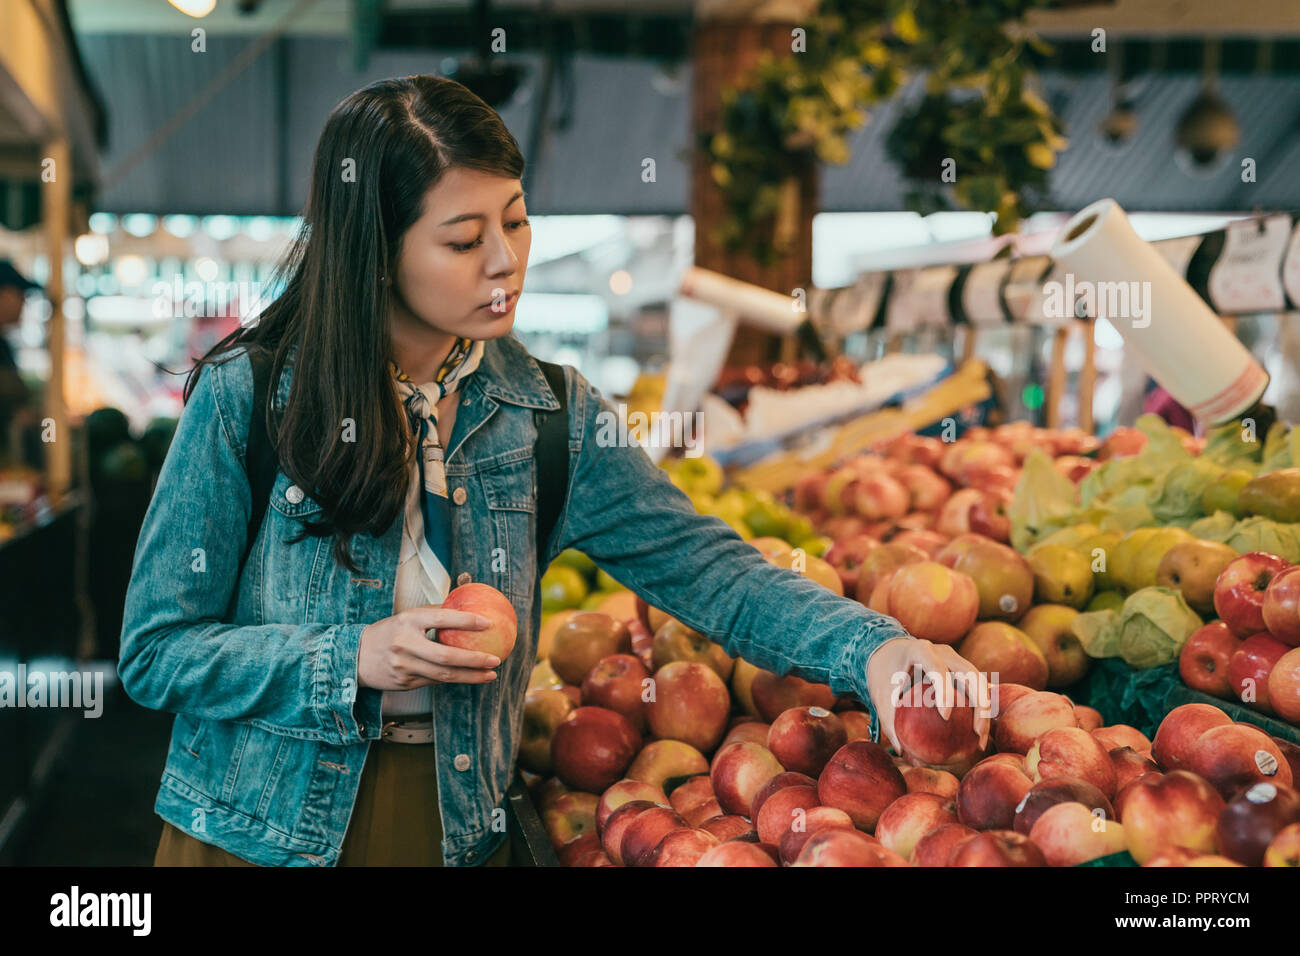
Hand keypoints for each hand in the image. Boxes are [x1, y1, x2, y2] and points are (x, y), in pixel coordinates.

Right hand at [357, 604, 500, 689]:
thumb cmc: (389, 632)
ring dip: (470, 676)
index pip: (442, 619)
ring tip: (491, 674)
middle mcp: (405, 644)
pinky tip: (471, 677)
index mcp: (408, 621)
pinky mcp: (404, 683)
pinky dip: (454, 679)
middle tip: (496, 658)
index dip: (467, 621)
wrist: (356, 656)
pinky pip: (435, 681)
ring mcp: (404, 666)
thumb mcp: (407, 617)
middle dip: (474, 659)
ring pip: (443, 675)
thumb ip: (435, 613)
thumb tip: (468, 605)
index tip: (489, 623)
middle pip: (446, 656)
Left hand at [865, 636, 991, 759]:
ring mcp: (954, 658)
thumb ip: (888, 719)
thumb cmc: (882, 674)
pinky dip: (980, 707)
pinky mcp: (960, 669)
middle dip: (980, 703)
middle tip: (977, 733)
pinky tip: (980, 734)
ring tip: (980, 740)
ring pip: (979, 682)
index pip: (938, 669)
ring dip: (985, 710)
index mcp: (921, 650)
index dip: (945, 691)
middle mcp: (943, 651)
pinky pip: (976, 687)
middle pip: (971, 674)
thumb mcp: (880, 694)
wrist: (888, 652)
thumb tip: (901, 751)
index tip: (945, 717)